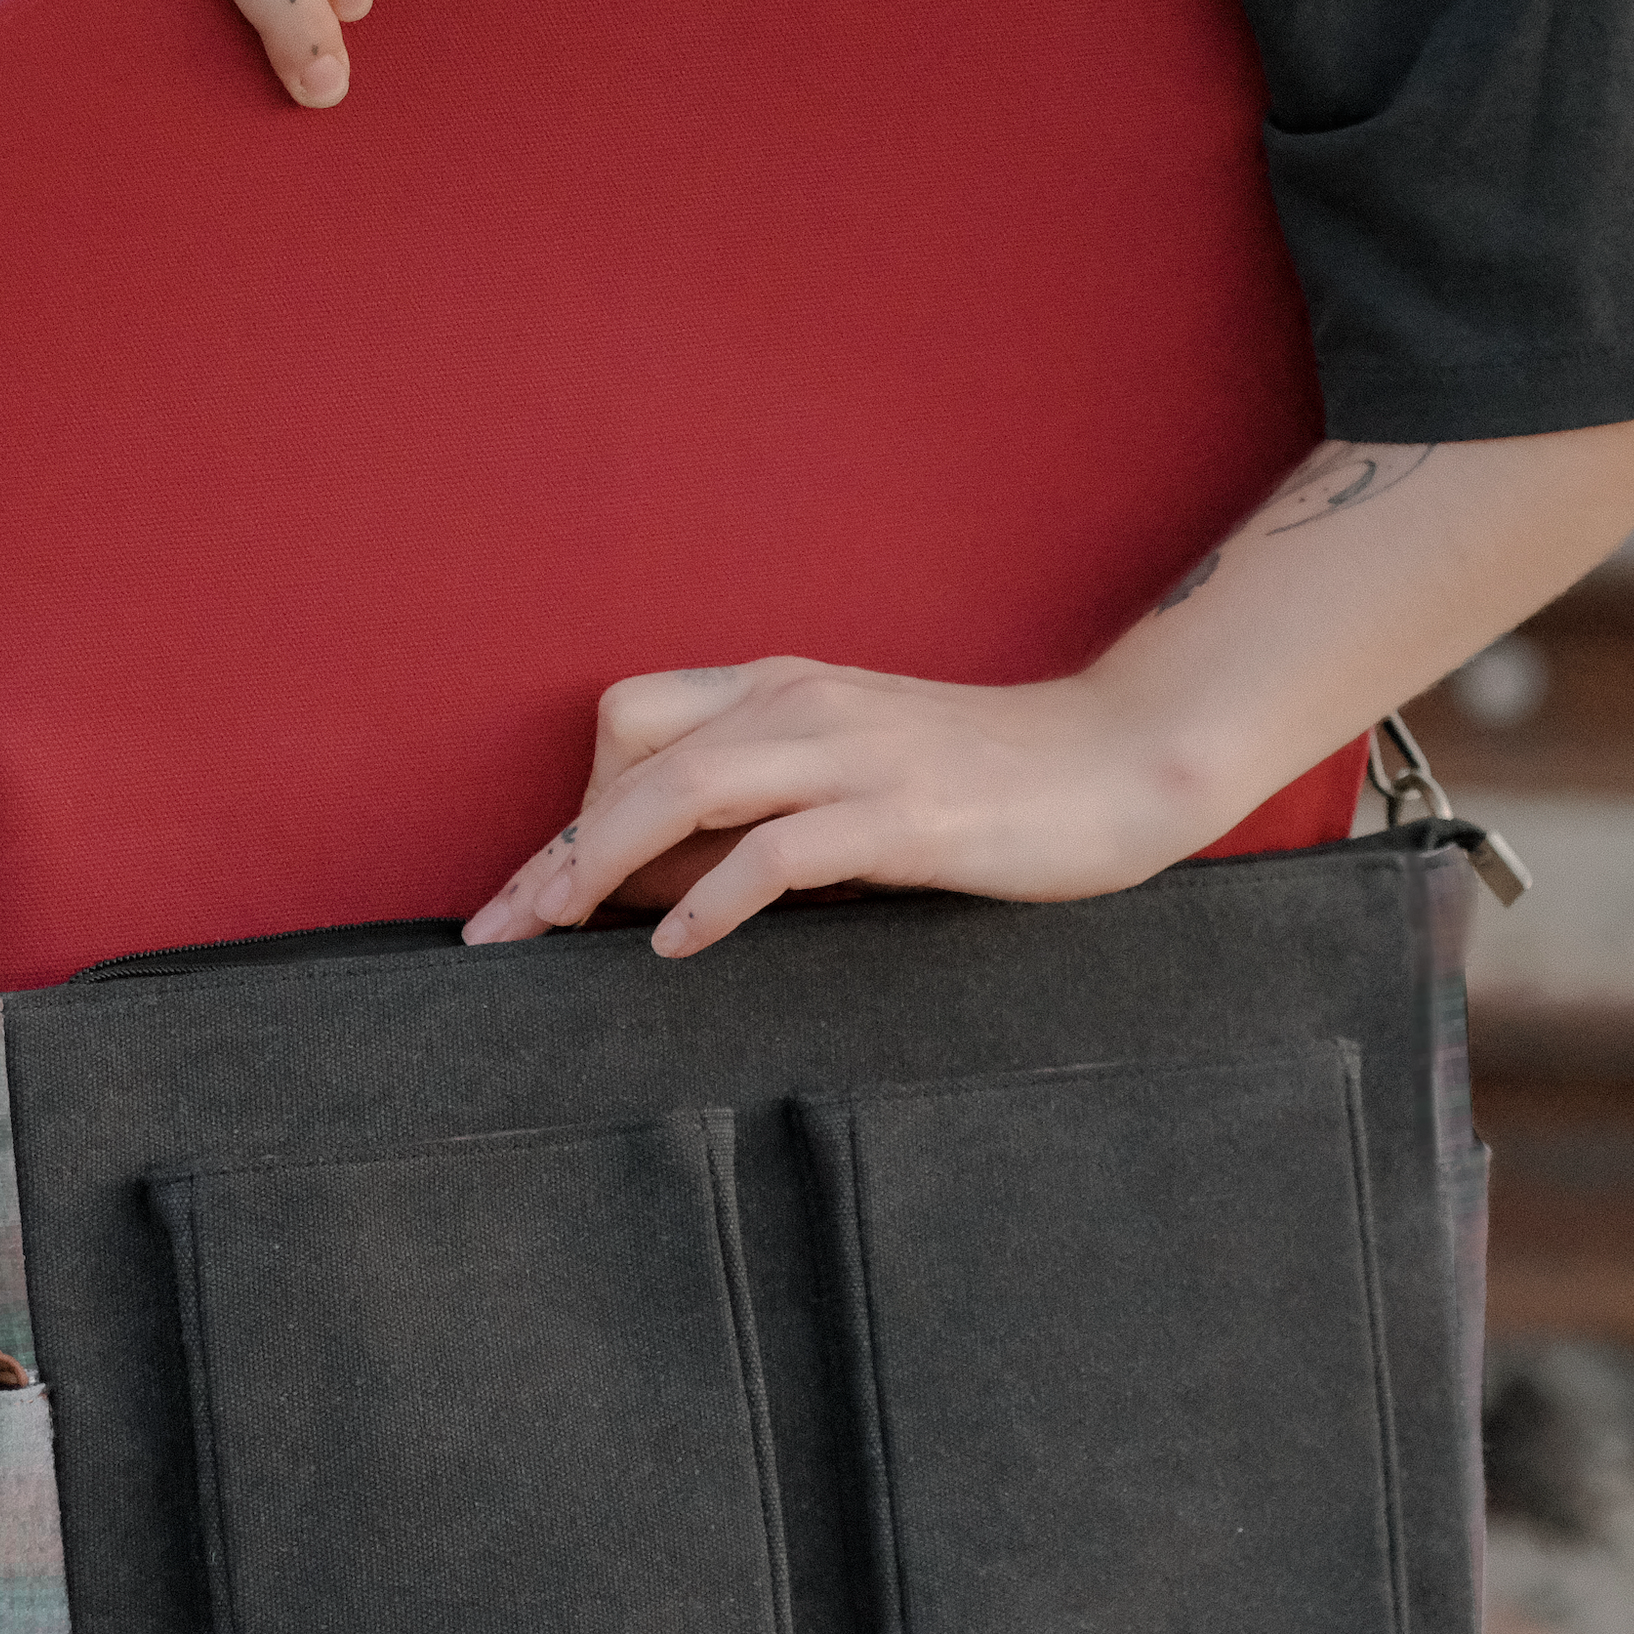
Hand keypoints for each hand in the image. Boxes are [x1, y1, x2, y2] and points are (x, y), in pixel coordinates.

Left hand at [461, 659, 1232, 958]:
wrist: (1123, 762)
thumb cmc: (993, 786)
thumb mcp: (857, 780)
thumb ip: (764, 815)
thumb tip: (657, 887)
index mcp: (785, 688)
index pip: (634, 725)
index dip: (568, 809)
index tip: (525, 896)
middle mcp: (802, 702)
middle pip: (634, 749)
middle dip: (556, 844)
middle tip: (509, 931)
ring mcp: (852, 752)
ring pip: (685, 786)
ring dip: (601, 861)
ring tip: (562, 931)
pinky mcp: (901, 813)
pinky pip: (776, 849)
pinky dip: (710, 897)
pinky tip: (675, 946)